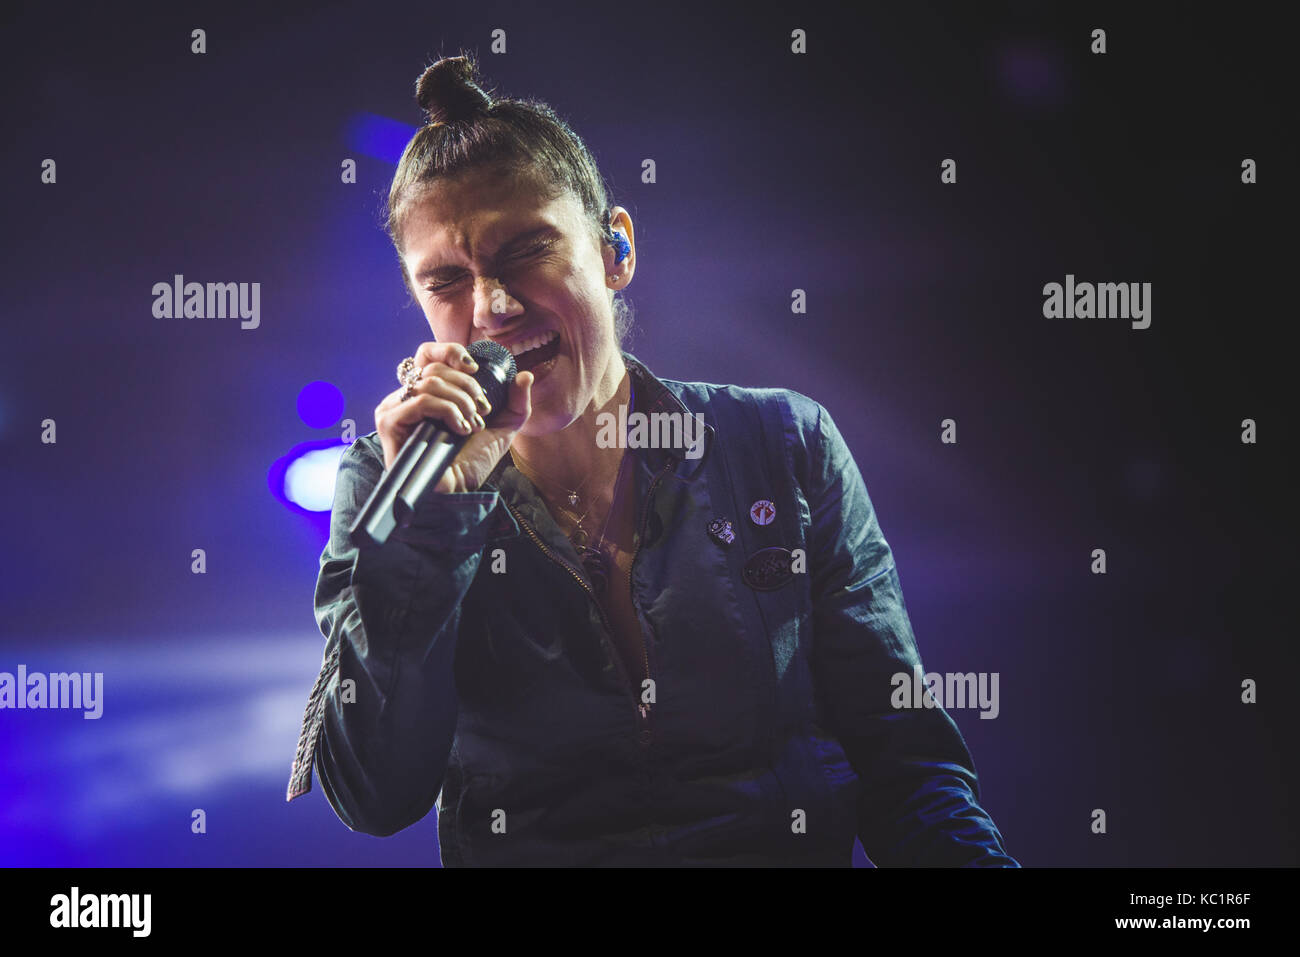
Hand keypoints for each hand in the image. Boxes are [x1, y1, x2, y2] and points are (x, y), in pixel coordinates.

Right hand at [374, 340, 533, 492]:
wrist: (459, 492)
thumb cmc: (474, 460)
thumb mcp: (504, 426)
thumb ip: (516, 400)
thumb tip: (525, 375)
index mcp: (428, 391)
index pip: (429, 354)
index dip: (451, 352)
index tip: (475, 369)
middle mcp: (407, 397)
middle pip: (435, 367)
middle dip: (467, 386)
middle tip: (481, 410)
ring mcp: (395, 408)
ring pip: (429, 382)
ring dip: (460, 402)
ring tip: (472, 425)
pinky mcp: (390, 423)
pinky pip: (419, 401)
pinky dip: (446, 411)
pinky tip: (460, 429)